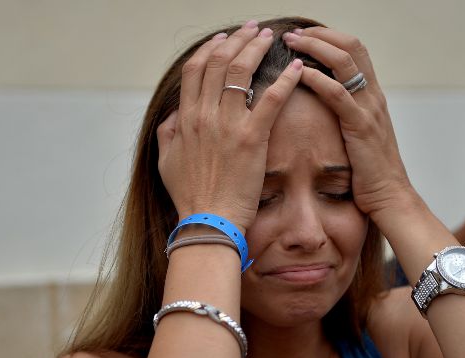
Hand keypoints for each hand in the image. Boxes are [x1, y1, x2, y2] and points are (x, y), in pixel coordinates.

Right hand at [156, 21, 303, 233]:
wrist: (208, 221)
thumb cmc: (190, 197)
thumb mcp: (166, 162)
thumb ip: (168, 134)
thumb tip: (174, 116)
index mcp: (185, 118)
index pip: (195, 69)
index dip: (210, 49)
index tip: (223, 38)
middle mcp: (204, 115)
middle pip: (219, 61)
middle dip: (237, 39)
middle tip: (252, 29)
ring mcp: (228, 125)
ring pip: (243, 71)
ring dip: (258, 48)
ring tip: (272, 37)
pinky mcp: (252, 138)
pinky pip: (271, 99)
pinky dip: (286, 79)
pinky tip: (297, 68)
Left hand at [283, 27, 413, 217]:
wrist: (389, 196)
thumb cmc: (370, 171)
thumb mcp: (360, 136)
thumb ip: (347, 116)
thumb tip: (325, 105)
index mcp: (372, 96)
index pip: (355, 50)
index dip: (329, 37)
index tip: (304, 35)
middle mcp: (373, 96)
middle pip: (351, 46)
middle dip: (319, 34)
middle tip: (293, 33)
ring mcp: (369, 109)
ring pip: (344, 62)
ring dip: (314, 47)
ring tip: (291, 42)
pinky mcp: (360, 126)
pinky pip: (338, 94)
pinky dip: (317, 78)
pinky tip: (299, 73)